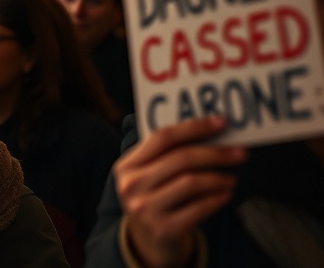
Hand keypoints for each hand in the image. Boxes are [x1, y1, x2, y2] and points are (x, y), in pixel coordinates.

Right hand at [115, 116, 246, 267]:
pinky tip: (225, 194)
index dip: (193, 128)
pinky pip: (200, 207)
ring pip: (192, 182)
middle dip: (215, 153)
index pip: (162, 138)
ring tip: (232, 178)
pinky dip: (217, 198)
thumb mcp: (147, 176)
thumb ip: (166, 155)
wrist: (148, 243)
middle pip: (181, 159)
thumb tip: (211, 130)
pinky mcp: (164, 229)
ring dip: (219, 177)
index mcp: (126, 166)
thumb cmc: (154, 199)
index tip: (220, 123)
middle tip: (240, 152)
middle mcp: (131, 186)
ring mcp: (146, 209)